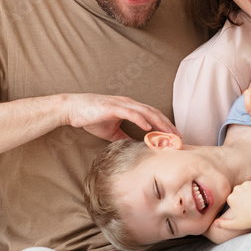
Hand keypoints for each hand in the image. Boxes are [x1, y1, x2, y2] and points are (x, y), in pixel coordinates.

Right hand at [63, 93, 178, 141]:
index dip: (165, 125)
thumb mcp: (111, 131)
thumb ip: (124, 136)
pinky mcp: (113, 107)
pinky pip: (130, 113)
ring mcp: (122, 104)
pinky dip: (141, 119)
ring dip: (159, 123)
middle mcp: (129, 104)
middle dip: (168, 125)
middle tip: (178, 137)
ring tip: (168, 133)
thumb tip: (133, 147)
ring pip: (146, 112)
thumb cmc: (91, 117)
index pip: (153, 116)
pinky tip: (148, 127)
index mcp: (130, 108)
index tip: (174, 137)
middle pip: (154, 113)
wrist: (73, 109)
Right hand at [215, 179, 250, 231]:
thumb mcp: (236, 224)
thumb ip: (224, 224)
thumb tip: (215, 223)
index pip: (235, 198)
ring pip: (249, 186)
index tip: (248, 210)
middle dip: (246, 196)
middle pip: (241, 191)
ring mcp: (247, 184)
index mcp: (230, 198)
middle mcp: (237, 189)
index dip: (242, 204)